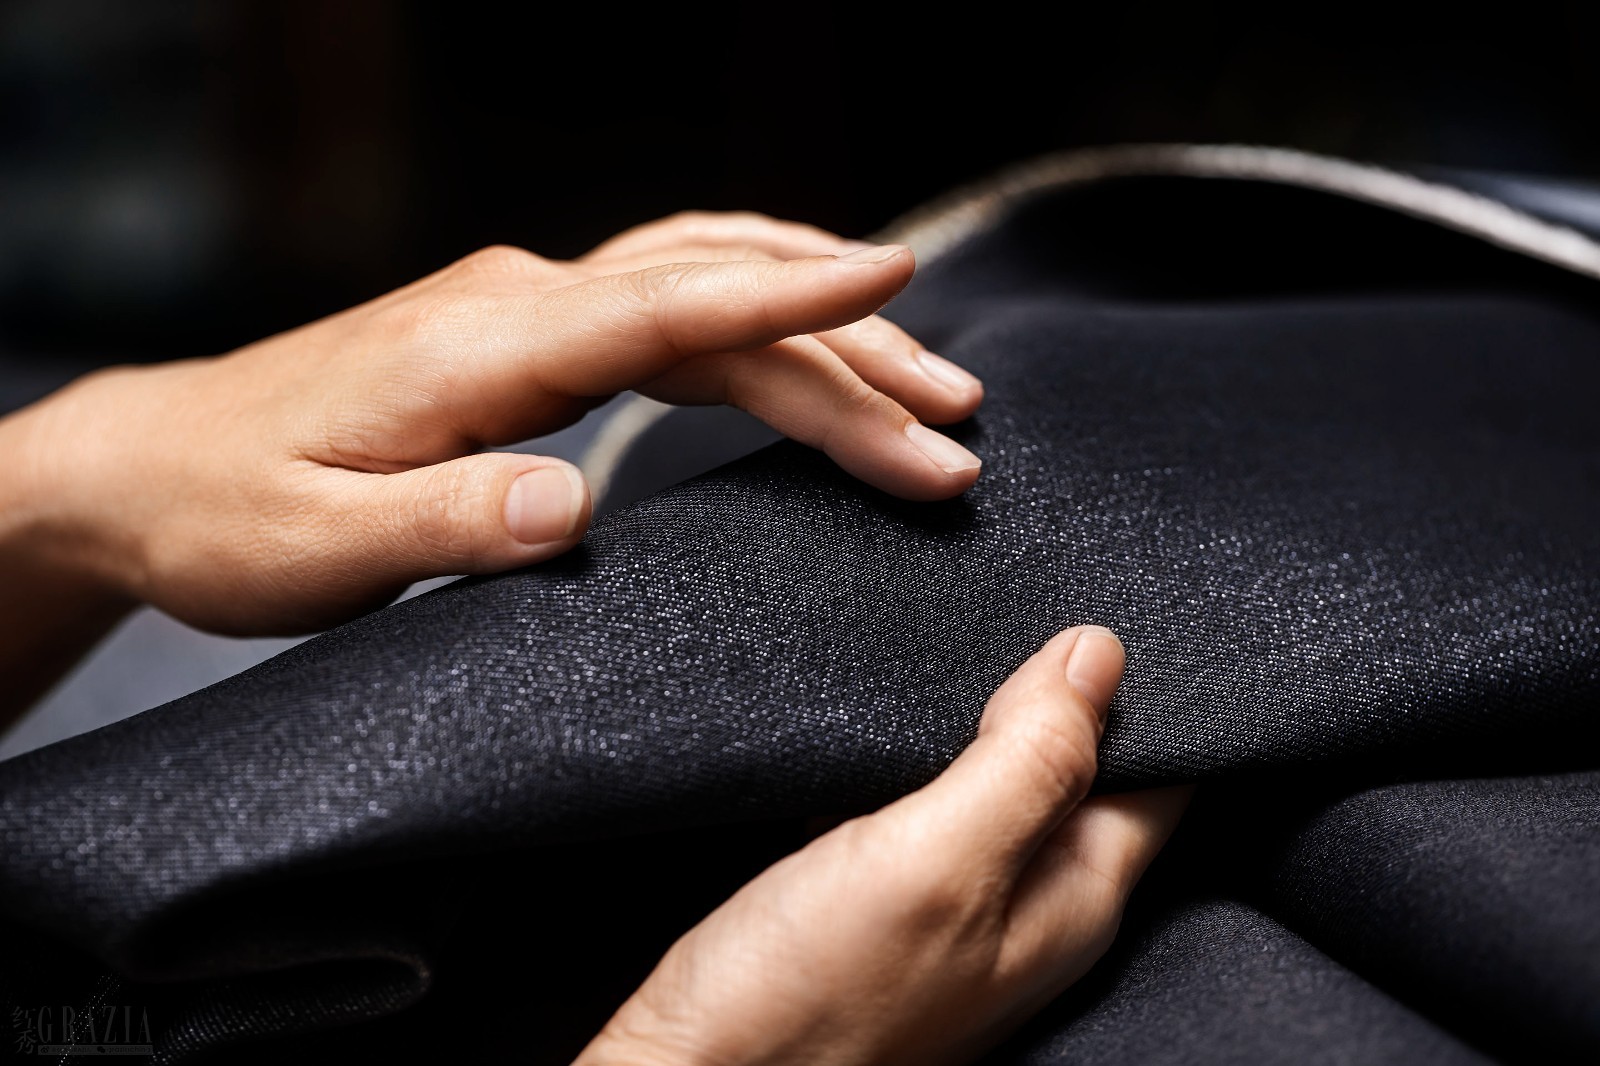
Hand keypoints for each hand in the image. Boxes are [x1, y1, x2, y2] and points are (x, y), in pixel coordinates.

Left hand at [0, 212, 982, 644]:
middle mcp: (520, 302)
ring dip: (818, 326)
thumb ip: (447, 526)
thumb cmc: (231, 515)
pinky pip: (670, 302)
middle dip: (849, 359)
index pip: (665, 307)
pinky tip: (806, 340)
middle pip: (716, 300)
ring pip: (705, 287)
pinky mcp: (529, 332)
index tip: (896, 284)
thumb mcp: (318, 548)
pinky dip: (757, 312)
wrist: (155, 468)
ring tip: (926, 381)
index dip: (788, 298)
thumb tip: (577, 507)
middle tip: (955, 435)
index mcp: (483, 348)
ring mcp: (527, 307)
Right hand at [577, 626, 1190, 1065]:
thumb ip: (1026, 763)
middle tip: (1031, 601)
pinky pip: (936, 802)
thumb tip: (1098, 652)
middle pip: (1086, 770)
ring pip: (1008, 779)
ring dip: (992, 714)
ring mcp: (957, 903)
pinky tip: (899, 713)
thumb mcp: (935, 861)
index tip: (1106, 605)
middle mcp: (1030, 903)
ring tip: (969, 634)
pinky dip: (927, 749)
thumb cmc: (807, 999)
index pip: (1159, 771)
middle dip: (1067, 688)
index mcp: (1073, 897)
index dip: (1141, 685)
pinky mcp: (886, 897)